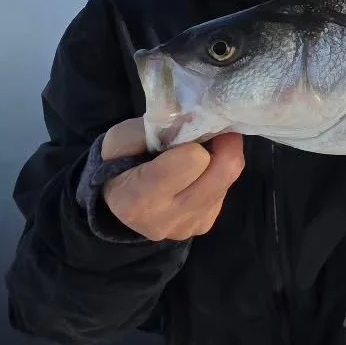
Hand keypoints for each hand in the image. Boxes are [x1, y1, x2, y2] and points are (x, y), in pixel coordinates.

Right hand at [99, 117, 245, 241]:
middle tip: (214, 131)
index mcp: (139, 198)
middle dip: (223, 145)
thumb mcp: (120, 138)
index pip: (192, 160)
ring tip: (202, 151)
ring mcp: (189, 226)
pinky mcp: (204, 225)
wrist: (117, 204)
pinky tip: (198, 173)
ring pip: (228, 179)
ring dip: (221, 159)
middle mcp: (167, 219)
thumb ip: (153, 126)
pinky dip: (217, 175)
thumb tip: (192, 118)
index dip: (193, 140)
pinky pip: (225, 191)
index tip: (188, 130)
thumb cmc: (118, 164)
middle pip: (223, 171)